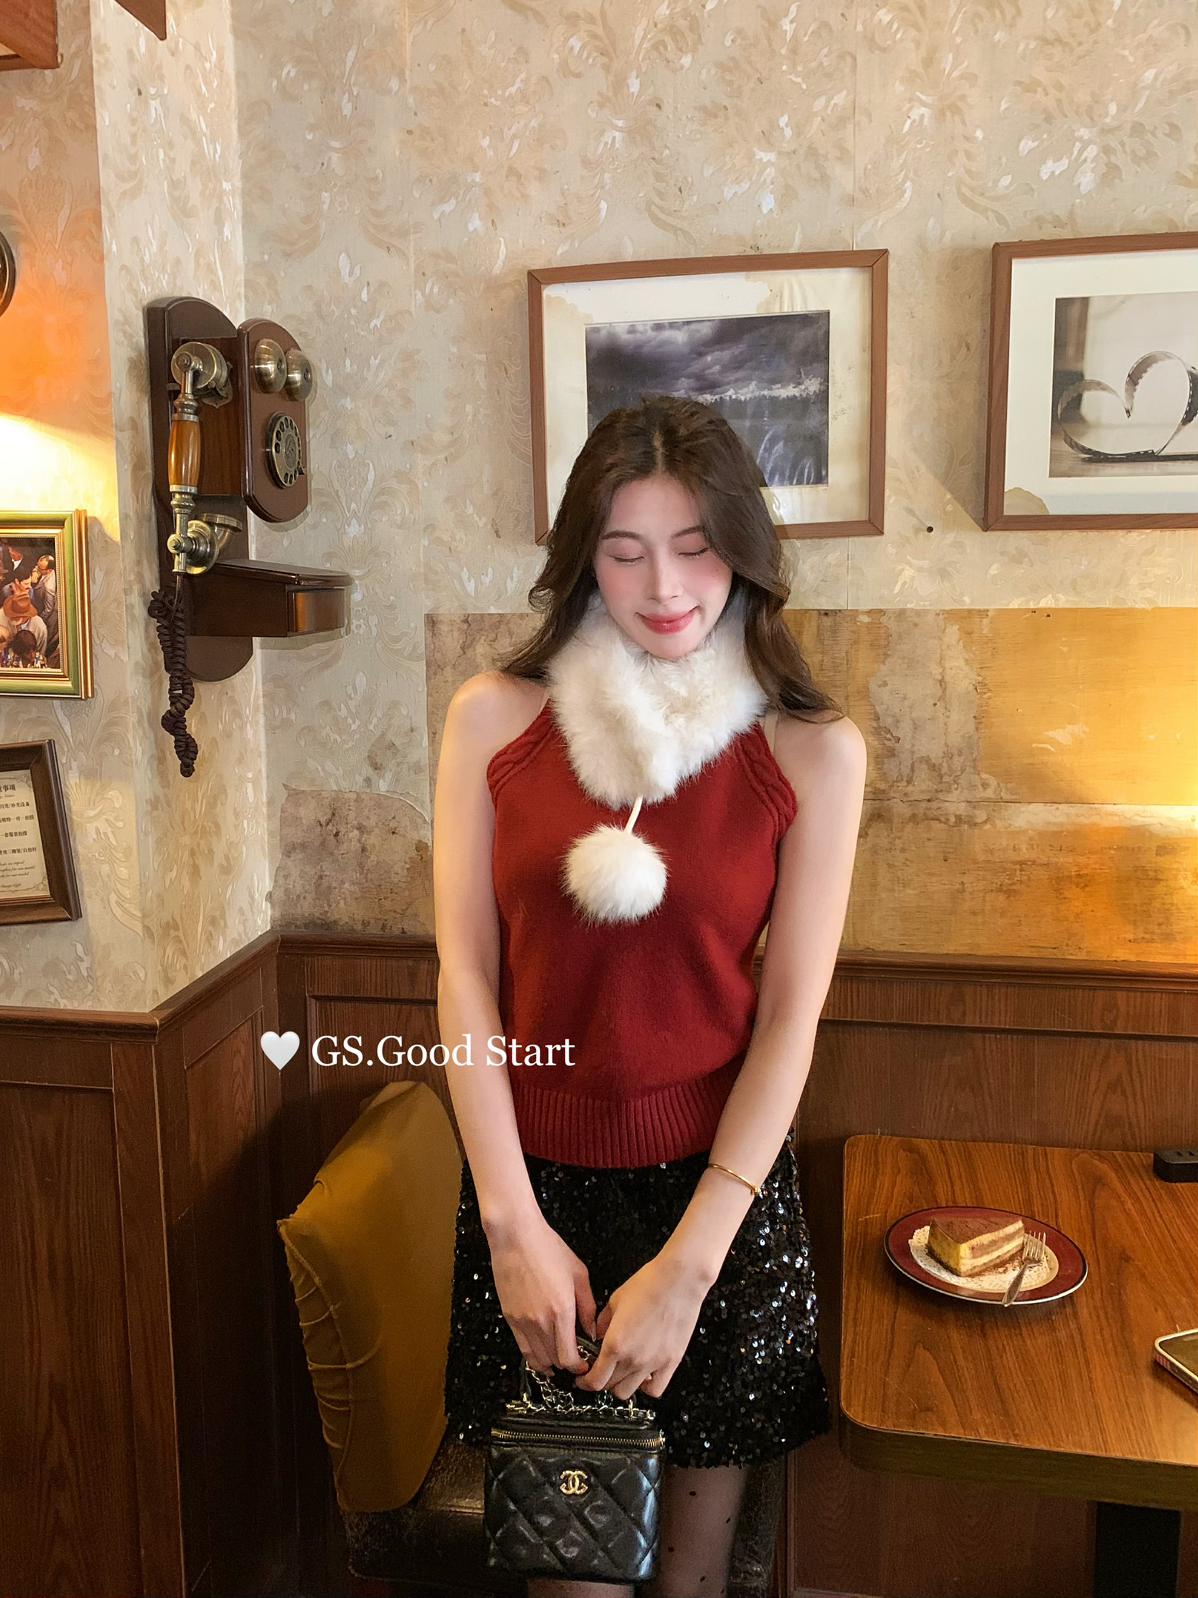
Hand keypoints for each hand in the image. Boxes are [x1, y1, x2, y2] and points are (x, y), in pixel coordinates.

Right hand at [488, 1214, 597, 1375]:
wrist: (515, 1237)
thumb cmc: (546, 1248)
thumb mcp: (579, 1274)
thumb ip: (588, 1306)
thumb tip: (592, 1329)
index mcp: (562, 1310)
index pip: (570, 1356)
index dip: (579, 1366)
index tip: (585, 1363)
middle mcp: (541, 1321)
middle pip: (555, 1361)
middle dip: (567, 1364)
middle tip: (575, 1359)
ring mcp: (523, 1321)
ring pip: (538, 1359)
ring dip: (551, 1363)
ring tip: (560, 1361)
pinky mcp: (510, 1318)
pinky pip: (523, 1349)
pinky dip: (534, 1357)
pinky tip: (542, 1356)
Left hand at [574, 1253, 709, 1401]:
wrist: (678, 1279)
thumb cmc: (649, 1284)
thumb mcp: (615, 1300)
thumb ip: (602, 1323)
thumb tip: (598, 1334)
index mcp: (615, 1343)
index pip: (594, 1380)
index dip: (585, 1383)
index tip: (583, 1380)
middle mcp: (632, 1358)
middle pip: (609, 1387)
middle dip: (601, 1381)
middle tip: (601, 1371)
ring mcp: (653, 1363)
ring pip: (629, 1392)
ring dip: (621, 1385)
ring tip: (621, 1372)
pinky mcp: (671, 1362)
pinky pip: (655, 1389)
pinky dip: (646, 1387)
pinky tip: (644, 1376)